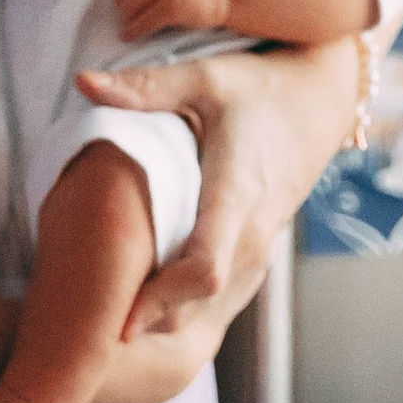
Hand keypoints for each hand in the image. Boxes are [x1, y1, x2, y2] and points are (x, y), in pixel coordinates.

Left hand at [78, 42, 362, 337]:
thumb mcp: (204, 77)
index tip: (117, 318)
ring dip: (162, 316)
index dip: (161, 299)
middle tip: (89, 325)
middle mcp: (252, 231)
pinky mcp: (259, 249)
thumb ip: (144, 88)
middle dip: (148, 318)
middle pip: (198, 301)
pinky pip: (220, 294)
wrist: (320, 101)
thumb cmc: (260, 87)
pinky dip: (182, 306)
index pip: (203, 268)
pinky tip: (141, 302)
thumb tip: (82, 82)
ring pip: (209, 306)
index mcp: (235, 195)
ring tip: (104, 320)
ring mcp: (260, 245)